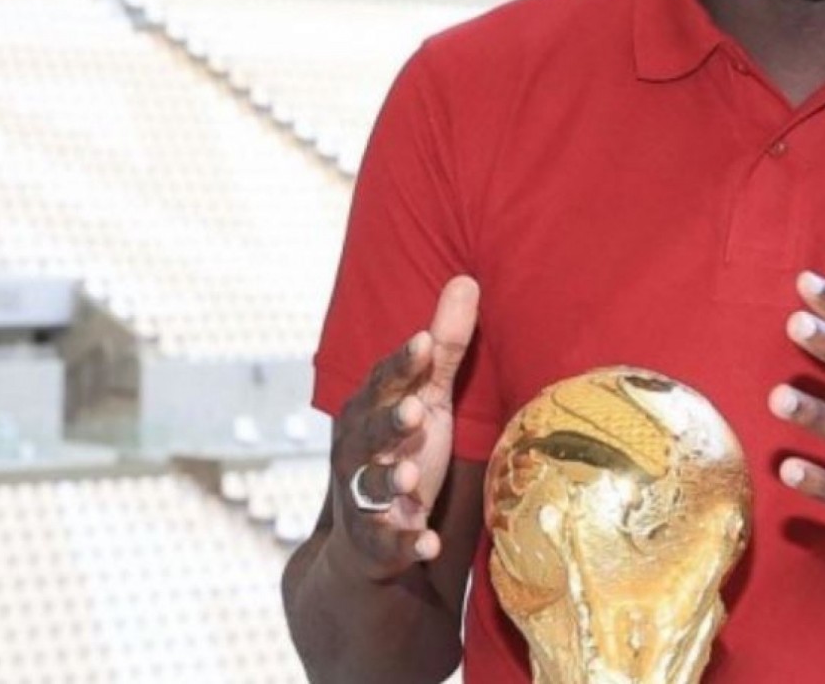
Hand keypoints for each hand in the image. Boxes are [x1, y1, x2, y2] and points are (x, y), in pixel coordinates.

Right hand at [327, 275, 478, 581]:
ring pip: (369, 486)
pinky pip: (387, 544)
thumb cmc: (404, 449)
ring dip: (387, 480)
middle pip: (366, 431)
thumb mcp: (429, 399)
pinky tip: (427, 543)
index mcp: (368, 410)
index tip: (424, 341)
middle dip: (388, 421)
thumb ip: (446, 350)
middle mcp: (357, 451)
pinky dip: (404, 544)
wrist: (365, 540)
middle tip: (414, 410)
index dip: (402, 364)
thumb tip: (467, 279)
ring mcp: (364, 498)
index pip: (382, 382)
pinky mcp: (375, 543)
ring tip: (408, 475)